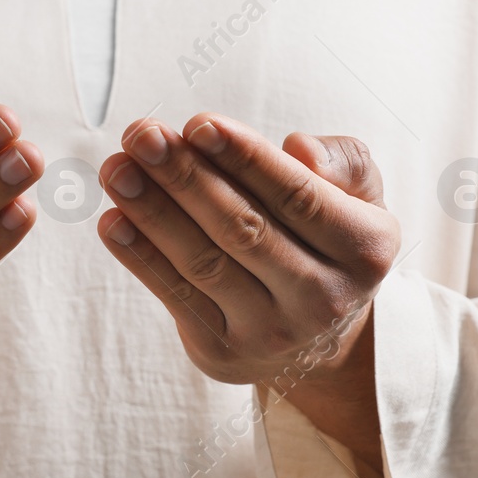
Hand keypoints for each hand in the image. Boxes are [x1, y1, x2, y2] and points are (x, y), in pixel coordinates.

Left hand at [95, 114, 399, 468]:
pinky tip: (114, 221)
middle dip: (185, 177)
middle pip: (242, 229)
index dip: (245, 159)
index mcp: (364, 250)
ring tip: (117, 170)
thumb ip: (343, 161)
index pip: (298, 196)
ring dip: (152, 212)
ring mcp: (270, 331)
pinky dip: (140, 258)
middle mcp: (323, 297)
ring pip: (203, 263)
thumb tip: (298, 149)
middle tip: (142, 135)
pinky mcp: (221, 352)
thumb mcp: (360, 197)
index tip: (198, 125)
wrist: (319, 339)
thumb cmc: (329, 242)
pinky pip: (175, 296)